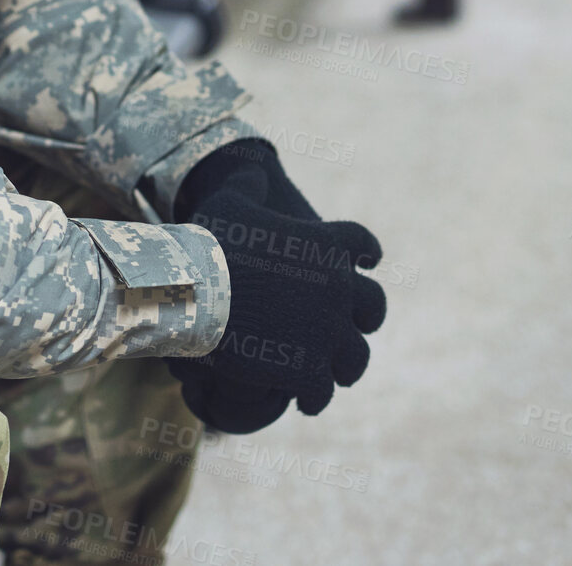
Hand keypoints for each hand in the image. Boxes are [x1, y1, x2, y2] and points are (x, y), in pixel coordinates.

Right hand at [171, 141, 385, 430]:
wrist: (198, 292)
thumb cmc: (211, 245)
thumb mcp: (230, 203)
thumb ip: (248, 186)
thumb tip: (253, 170)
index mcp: (328, 245)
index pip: (362, 243)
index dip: (367, 252)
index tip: (371, 261)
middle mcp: (340, 289)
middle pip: (372, 307)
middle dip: (366, 318)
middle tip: (357, 328)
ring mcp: (329, 333)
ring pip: (355, 357)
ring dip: (346, 365)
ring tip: (333, 375)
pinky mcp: (309, 370)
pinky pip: (323, 390)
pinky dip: (317, 396)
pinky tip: (307, 401)